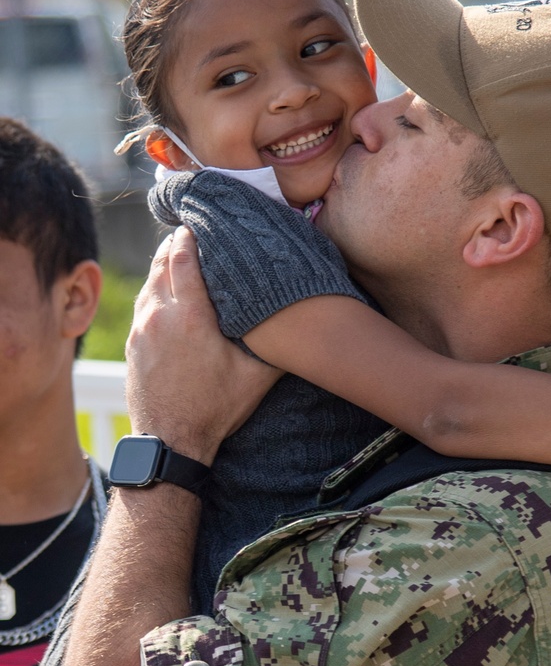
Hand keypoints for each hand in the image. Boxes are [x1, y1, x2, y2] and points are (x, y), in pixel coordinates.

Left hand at [126, 227, 279, 463]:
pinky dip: (156, 288)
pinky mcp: (132, 343)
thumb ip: (275, 346)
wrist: (169, 442)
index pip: (184, 258)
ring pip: (149, 280)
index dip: (192, 235)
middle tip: (197, 232)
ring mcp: (140, 329)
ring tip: (184, 256)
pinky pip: (143, 302)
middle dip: (177, 243)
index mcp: (191, 318)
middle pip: (162, 261)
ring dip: (165, 265)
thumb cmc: (214, 410)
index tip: (203, 223)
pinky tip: (170, 292)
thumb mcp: (255, 378)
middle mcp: (160, 316)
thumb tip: (303, 323)